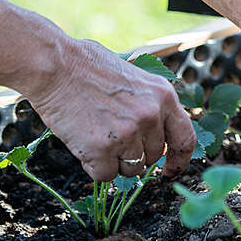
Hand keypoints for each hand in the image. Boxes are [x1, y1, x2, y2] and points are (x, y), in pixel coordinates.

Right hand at [24, 38, 195, 181]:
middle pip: (152, 157)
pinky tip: (83, 143)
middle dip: (134, 154)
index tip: (169, 170)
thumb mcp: (134, 77)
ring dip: (114, 161)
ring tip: (95, 134)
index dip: (179, 159)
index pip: (185, 138)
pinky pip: (105, 176)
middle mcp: (151, 115)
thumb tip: (155, 136)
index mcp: (163, 96)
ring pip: (130, 170)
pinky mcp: (102, 149)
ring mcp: (128, 133)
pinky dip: (94, 166)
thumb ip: (150, 104)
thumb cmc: (87, 66)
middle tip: (110, 135)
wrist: (55, 65)